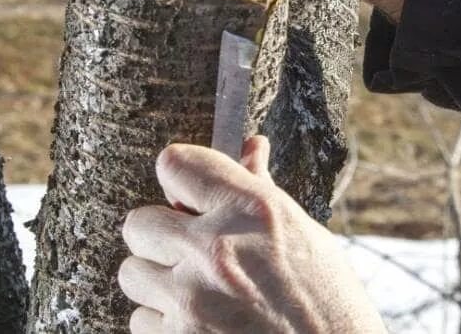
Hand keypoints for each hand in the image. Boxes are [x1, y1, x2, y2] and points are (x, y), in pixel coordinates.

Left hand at [119, 136, 385, 332]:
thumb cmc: (327, 301)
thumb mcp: (302, 234)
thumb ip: (259, 190)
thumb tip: (251, 145)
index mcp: (252, 210)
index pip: (174, 164)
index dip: (180, 177)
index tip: (188, 194)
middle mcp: (216, 249)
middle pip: (138, 222)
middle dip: (162, 236)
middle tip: (192, 251)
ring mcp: (192, 301)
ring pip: (133, 273)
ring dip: (159, 282)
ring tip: (199, 292)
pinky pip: (141, 321)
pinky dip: (165, 324)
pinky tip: (201, 326)